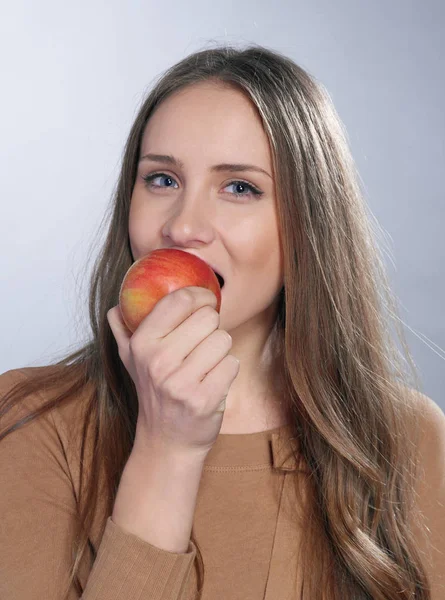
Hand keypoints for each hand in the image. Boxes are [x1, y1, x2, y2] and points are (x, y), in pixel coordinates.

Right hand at [107, 286, 239, 457]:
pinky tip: (213, 381)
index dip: (200, 295)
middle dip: (212, 327)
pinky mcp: (204, 399)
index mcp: (142, 344)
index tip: (206, 301)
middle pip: (208, 318)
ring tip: (206, 365)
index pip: (179, 301)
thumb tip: (116, 305)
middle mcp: (158, 361)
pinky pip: (232, 364)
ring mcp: (181, 382)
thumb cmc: (154, 392)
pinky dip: (228, 370)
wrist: (166, 441)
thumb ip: (122, 330)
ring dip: (221, 350)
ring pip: (223, 340)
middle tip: (202, 343)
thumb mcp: (130, 361)